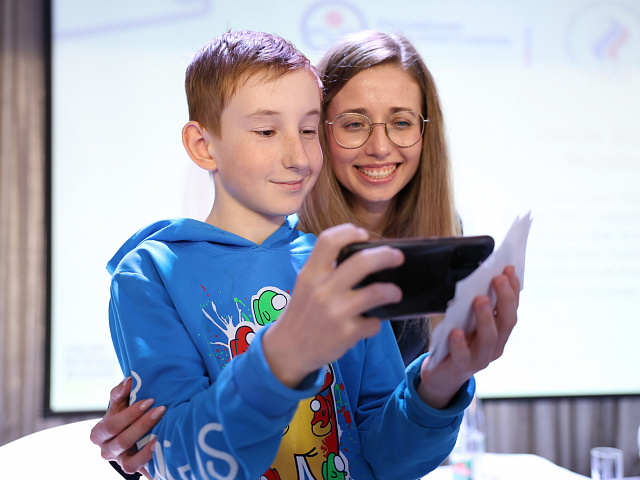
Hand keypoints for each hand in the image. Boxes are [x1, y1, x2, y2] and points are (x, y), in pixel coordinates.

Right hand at [89, 377, 164, 477]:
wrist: (129, 430)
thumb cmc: (123, 413)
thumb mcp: (118, 402)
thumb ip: (120, 391)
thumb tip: (129, 380)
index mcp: (99, 433)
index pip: (112, 425)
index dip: (131, 414)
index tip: (150, 400)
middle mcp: (106, 451)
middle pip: (122, 441)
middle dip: (143, 425)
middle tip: (161, 410)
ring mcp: (120, 462)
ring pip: (130, 462)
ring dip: (148, 449)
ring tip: (164, 433)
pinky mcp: (133, 469)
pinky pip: (141, 471)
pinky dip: (152, 464)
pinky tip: (165, 453)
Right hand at [263, 223, 403, 386]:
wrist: (288, 350)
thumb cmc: (302, 313)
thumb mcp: (306, 285)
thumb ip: (326, 269)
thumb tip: (363, 256)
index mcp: (310, 274)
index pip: (329, 240)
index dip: (349, 232)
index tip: (363, 235)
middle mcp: (322, 290)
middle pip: (362, 261)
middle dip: (386, 256)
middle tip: (397, 257)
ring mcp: (335, 313)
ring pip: (376, 292)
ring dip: (391, 291)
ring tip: (395, 293)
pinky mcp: (346, 334)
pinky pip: (373, 323)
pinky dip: (376, 322)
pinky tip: (370, 323)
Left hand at [417, 265, 519, 408]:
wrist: (440, 372)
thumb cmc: (455, 340)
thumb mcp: (466, 320)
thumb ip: (473, 304)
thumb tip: (477, 276)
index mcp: (499, 331)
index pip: (511, 308)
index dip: (513, 289)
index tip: (509, 269)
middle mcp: (495, 345)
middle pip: (506, 322)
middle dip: (505, 298)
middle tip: (498, 278)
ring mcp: (480, 358)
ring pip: (489, 338)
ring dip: (486, 317)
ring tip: (480, 299)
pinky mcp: (461, 366)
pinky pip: (463, 356)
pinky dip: (460, 344)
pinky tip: (455, 332)